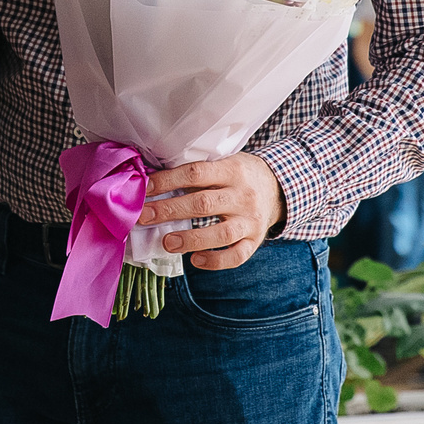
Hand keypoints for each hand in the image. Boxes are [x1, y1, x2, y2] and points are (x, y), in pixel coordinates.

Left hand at [136, 151, 284, 269]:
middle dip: (170, 211)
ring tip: (167, 242)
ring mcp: (251, 220)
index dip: (168, 181)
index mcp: (233, 170)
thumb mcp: (224, 163)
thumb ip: (198, 173)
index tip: (145, 189)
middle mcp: (243, 195)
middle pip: (204, 204)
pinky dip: (215, 260)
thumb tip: (154, 184)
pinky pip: (237, 256)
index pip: (196, 173)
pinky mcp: (255, 241)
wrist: (279, 187)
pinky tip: (195, 260)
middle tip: (144, 217)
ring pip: (221, 233)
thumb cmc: (239, 175)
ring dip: (191, 239)